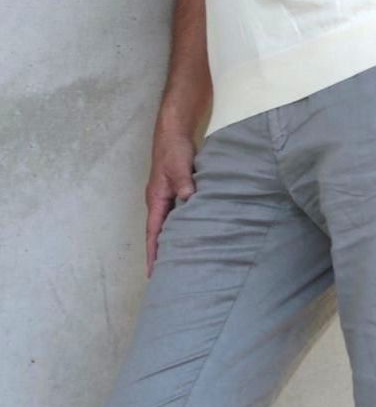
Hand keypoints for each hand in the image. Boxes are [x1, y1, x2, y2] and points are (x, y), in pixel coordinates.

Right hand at [145, 125, 196, 276]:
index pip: (154, 232)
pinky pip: (177, 215)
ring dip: (171, 242)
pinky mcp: (176, 191)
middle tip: (167, 276)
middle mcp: (159, 201)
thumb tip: (189, 200)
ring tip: (178, 262)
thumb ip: (183, 182)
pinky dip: (181, 227)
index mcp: (156, 199)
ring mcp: (167, 197)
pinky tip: (190, 235)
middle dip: (160, 254)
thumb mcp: (179, 165)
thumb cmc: (174, 148)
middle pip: (158, 233)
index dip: (153, 253)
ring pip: (168, 225)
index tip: (153, 272)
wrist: (174, 131)